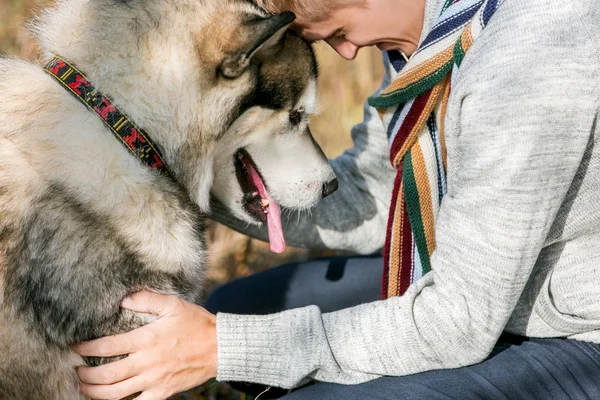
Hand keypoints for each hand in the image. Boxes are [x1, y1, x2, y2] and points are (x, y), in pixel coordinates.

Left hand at [73, 291, 217, 399]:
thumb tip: (123, 299)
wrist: (220, 347)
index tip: (75, 347)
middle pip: (106, 374)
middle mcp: (147, 362)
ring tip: (85, 387)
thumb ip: (147, 299)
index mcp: (147, 339)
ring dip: (95, 392)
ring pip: (116, 394)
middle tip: (77, 370)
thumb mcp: (174, 305)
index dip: (86, 348)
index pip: (107, 346)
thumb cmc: (197, 324)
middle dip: (85, 374)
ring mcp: (154, 380)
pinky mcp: (163, 392)